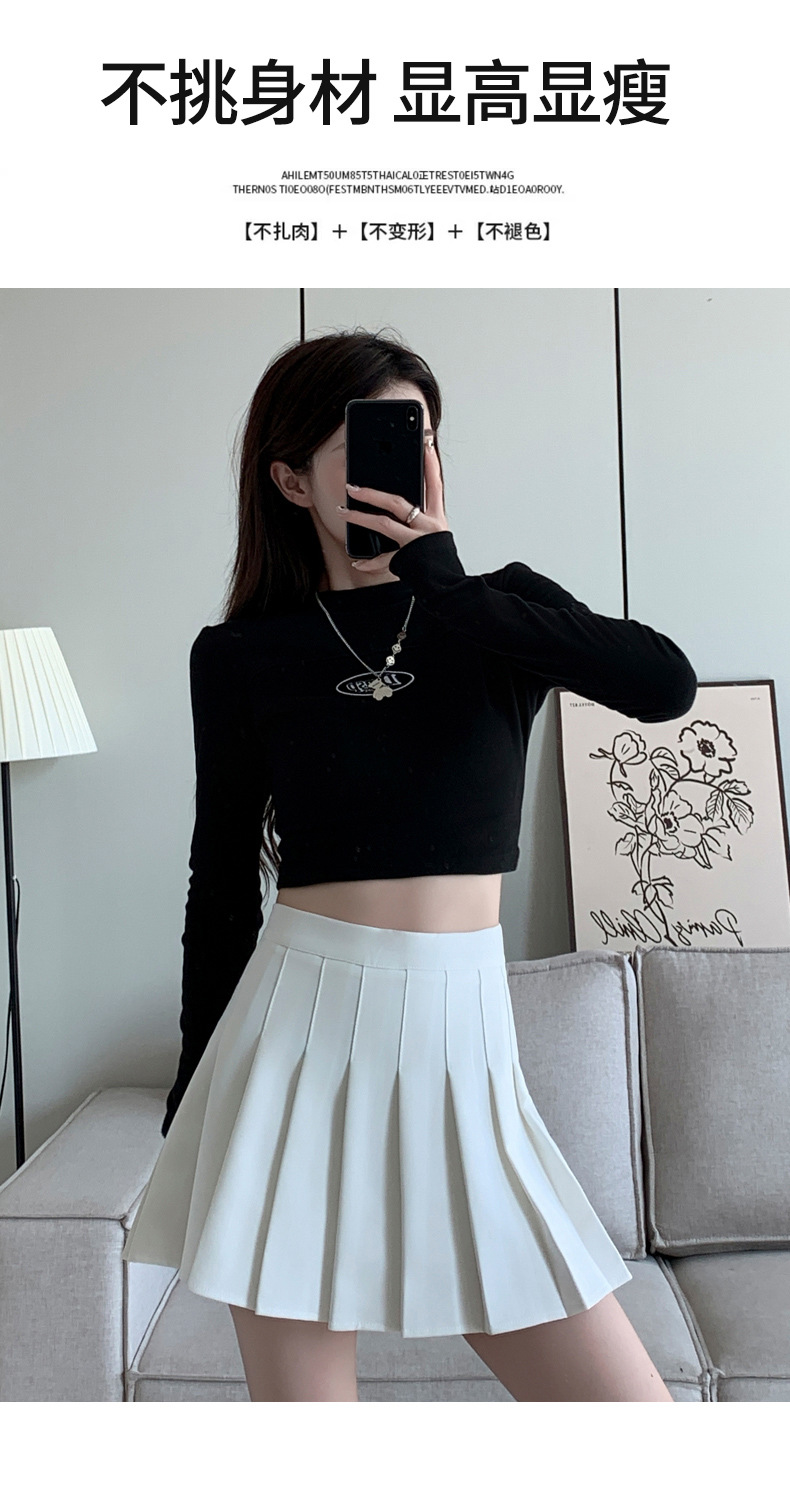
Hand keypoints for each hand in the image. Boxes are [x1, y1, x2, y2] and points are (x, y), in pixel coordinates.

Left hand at [337, 441, 446, 572]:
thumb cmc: (440, 559)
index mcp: (437, 516)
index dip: (430, 464)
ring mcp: (417, 541)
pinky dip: (369, 563)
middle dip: (372, 492)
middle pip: (397, 502)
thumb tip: (402, 507)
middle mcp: (429, 526)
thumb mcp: (437, 534)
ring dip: (360, 517)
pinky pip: (385, 559)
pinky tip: (357, 562)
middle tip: (352, 486)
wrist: (450, 585)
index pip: (434, 484)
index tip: (425, 446)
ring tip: (342, 511)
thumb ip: (422, 519)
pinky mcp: (409, 558)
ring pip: (384, 524)